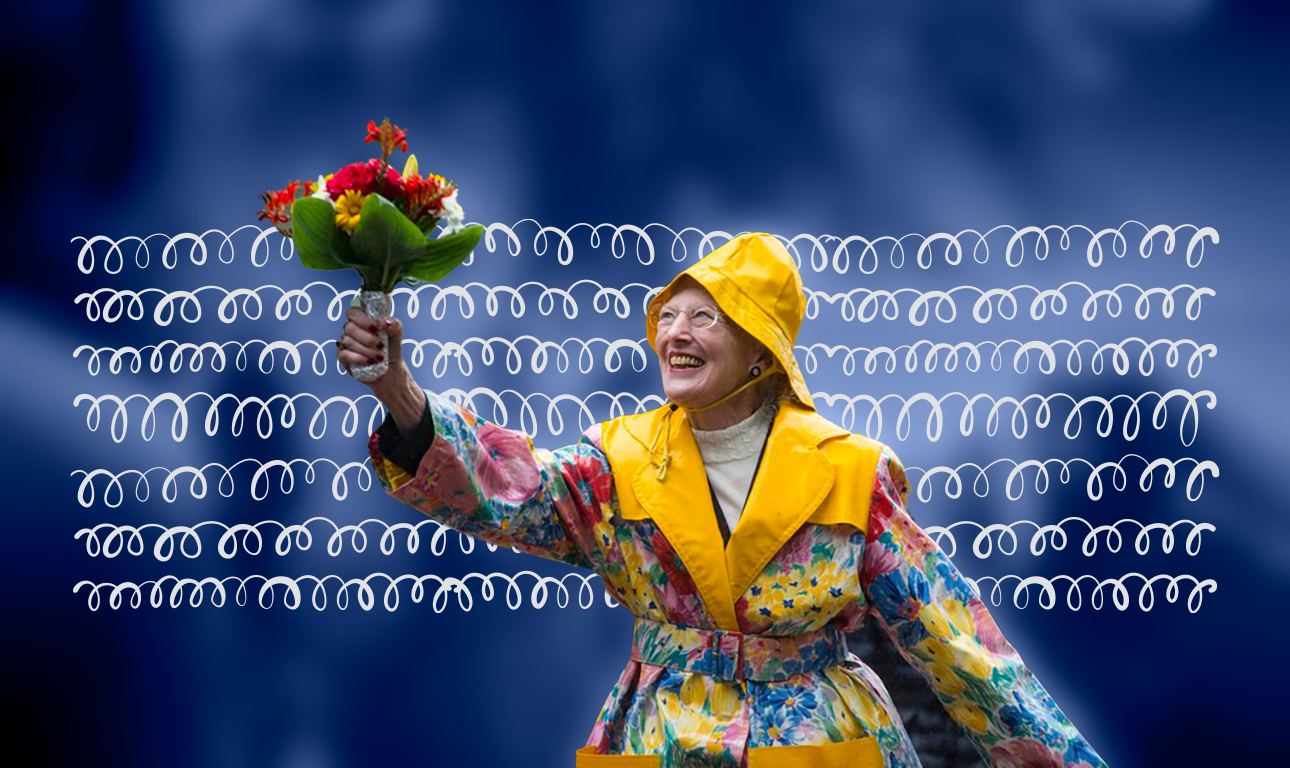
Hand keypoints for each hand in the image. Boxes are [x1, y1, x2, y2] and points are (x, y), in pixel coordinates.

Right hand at [338, 308, 424, 433]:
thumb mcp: (397, 336)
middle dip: (367, 338)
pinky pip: (344, 354)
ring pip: (348, 341)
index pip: (353, 312)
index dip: (362, 319)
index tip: (376, 328)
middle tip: (381, 345)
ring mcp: (345, 344)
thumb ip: (394, 325)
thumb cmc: (391, 351)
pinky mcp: (343, 358)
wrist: (391, 373)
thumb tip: (383, 322)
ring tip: (379, 357)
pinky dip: (358, 358)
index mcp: (362, 322)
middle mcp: (351, 331)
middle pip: (350, 327)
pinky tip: (369, 361)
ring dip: (366, 350)